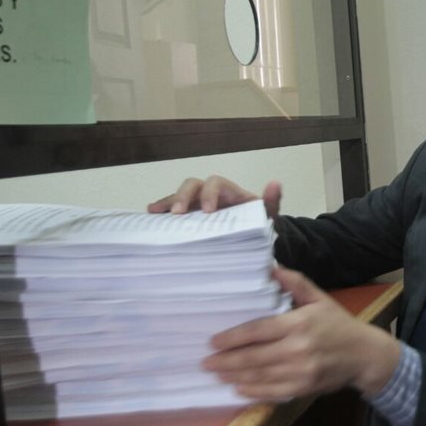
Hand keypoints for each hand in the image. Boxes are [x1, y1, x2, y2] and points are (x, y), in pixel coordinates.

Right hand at [147, 176, 282, 217]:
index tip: (207, 211)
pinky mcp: (188, 218)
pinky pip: (172, 211)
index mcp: (229, 192)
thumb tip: (275, 183)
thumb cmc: (259, 226)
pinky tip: (150, 217)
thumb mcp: (268, 217)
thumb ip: (272, 202)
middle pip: (192, 185)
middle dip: (183, 196)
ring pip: (178, 196)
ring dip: (167, 202)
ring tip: (155, 212)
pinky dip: (161, 211)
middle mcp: (210, 194)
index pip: (216, 183)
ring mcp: (197, 205)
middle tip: (177, 213)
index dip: (209, 193)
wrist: (253, 242)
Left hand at [203, 267, 399, 400]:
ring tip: (216, 374)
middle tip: (205, 362)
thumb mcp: (320, 299)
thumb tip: (271, 268)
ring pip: (260, 376)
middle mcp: (298, 349)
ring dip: (235, 376)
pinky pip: (273, 391)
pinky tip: (238, 388)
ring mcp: (301, 371)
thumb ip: (296, 283)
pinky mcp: (304, 388)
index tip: (213, 342)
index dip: (233, 338)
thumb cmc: (339, 324)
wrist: (365, 355)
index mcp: (299, 323)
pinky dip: (253, 392)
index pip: (258, 331)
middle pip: (254, 357)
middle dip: (227, 361)